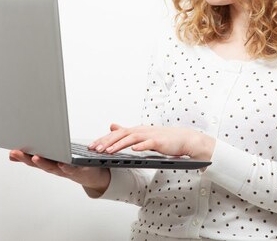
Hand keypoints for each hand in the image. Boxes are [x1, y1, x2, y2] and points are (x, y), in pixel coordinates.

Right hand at [9, 150, 109, 196]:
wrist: (90, 174)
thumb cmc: (68, 165)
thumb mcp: (49, 160)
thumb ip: (31, 158)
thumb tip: (12, 155)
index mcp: (48, 163)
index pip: (32, 160)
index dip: (21, 157)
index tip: (11, 152)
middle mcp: (55, 168)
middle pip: (39, 163)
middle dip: (27, 158)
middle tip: (16, 152)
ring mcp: (66, 170)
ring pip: (52, 167)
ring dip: (43, 163)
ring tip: (35, 157)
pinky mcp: (79, 169)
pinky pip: (71, 169)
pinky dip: (66, 167)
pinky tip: (61, 163)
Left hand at [88, 123, 214, 160]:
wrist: (184, 139)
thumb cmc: (164, 138)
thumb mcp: (142, 134)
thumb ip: (127, 131)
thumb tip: (112, 126)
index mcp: (136, 130)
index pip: (116, 134)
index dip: (103, 139)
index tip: (91, 146)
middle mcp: (141, 130)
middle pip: (121, 135)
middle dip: (107, 142)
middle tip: (95, 149)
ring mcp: (150, 135)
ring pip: (132, 139)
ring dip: (119, 145)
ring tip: (108, 151)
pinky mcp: (159, 142)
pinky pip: (148, 144)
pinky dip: (140, 146)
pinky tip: (133, 150)